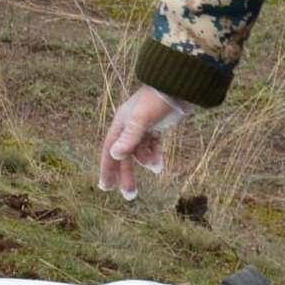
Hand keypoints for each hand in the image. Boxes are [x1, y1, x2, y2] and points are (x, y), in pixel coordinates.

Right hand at [97, 86, 193, 200]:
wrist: (179, 88)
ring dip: (147, 162)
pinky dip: (155, 156)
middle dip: (126, 175)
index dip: (106, 169)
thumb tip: (115, 155)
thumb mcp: (142, 119)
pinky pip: (152, 148)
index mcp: (120, 124)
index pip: (109, 150)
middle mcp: (129, 127)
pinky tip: (160, 163)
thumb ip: (130, 138)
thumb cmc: (157, 101)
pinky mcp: (156, 128)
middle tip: (129, 196)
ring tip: (157, 167)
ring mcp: (143, 128)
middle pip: (125, 156)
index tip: (106, 187)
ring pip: (140, 153)